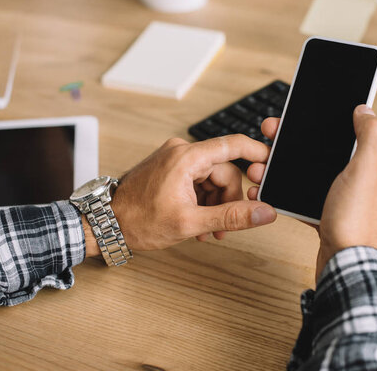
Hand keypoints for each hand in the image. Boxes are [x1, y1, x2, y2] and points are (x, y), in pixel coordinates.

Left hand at [85, 134, 277, 254]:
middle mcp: (180, 151)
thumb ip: (231, 217)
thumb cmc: (138, 221)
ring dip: (214, 204)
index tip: (271, 164)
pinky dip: (202, 200)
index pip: (233, 145)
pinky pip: (197, 180)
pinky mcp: (169, 168)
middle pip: (224, 170)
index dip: (257, 153)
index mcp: (186, 157)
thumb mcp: (190, 223)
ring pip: (211, 178)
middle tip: (223, 227)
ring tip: (206, 230)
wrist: (105, 224)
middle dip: (228, 200)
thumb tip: (263, 213)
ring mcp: (173, 159)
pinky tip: (197, 222)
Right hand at [246, 105, 376, 280]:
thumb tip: (366, 111)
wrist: (343, 263)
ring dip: (278, 169)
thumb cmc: (355, 220)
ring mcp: (336, 198)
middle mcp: (352, 180)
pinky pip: (297, 196)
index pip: (338, 134)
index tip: (291, 120)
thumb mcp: (365, 170)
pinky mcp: (323, 214)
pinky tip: (267, 190)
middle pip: (316, 153)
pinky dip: (281, 192)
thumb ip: (369, 137)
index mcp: (364, 165)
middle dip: (288, 147)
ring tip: (258, 170)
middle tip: (266, 143)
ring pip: (303, 174)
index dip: (314, 124)